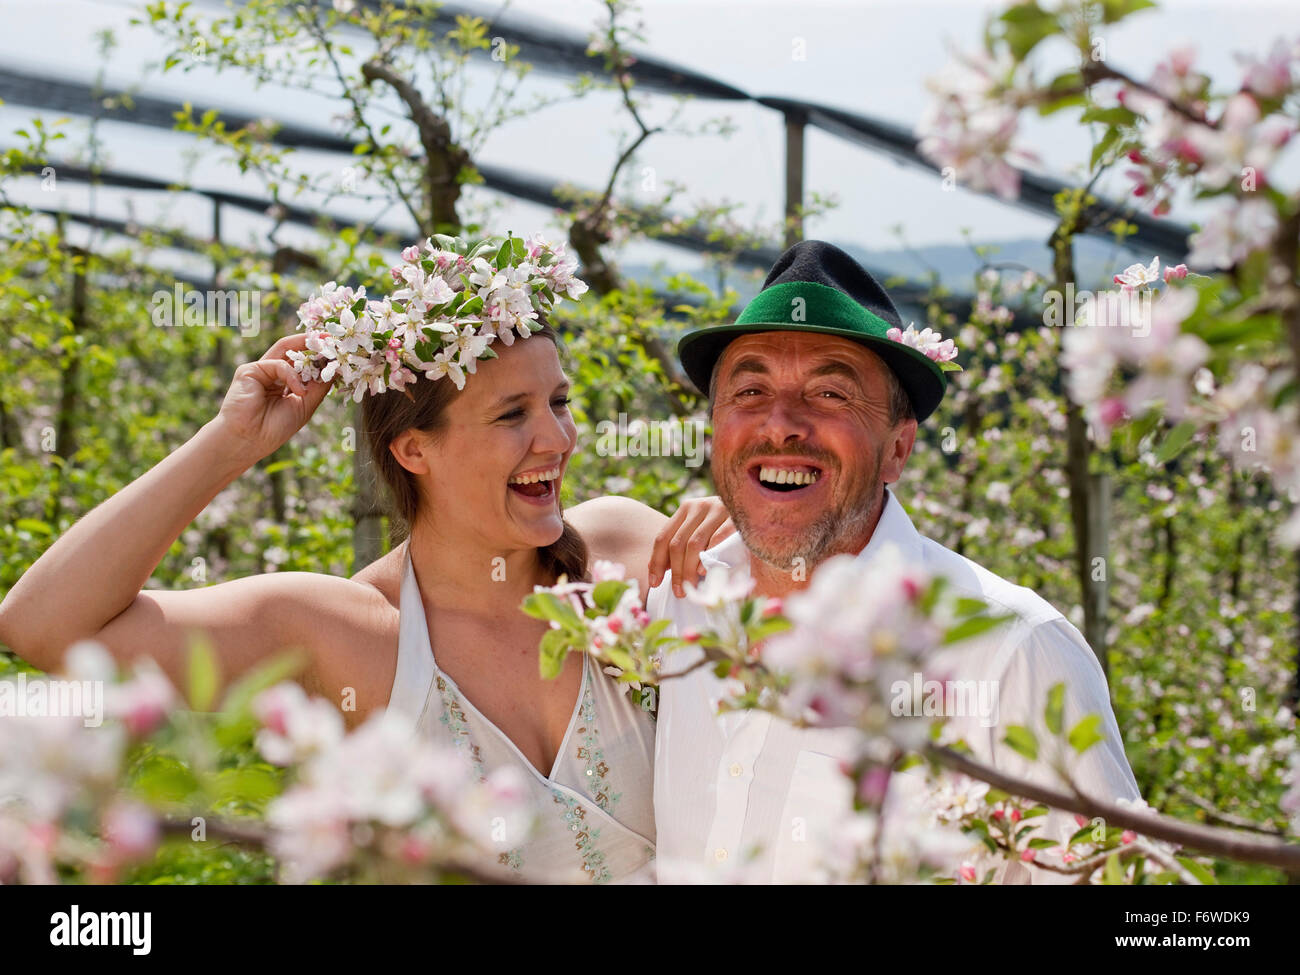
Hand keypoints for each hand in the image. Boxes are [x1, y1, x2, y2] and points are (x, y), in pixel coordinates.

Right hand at [212, 334, 332, 462]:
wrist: (249, 440)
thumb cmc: (274, 428)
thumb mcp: (305, 406)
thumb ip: (318, 387)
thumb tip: (335, 369)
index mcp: (284, 383)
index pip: (303, 363)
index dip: (319, 356)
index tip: (338, 350)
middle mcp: (272, 374)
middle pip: (294, 350)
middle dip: (313, 342)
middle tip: (333, 338)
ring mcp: (260, 371)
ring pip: (286, 350)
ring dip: (307, 350)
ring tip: (327, 352)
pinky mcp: (250, 370)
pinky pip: (278, 365)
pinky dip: (292, 376)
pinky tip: (299, 392)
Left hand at [648, 495, 737, 597]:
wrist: (758, 505)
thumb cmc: (723, 524)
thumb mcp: (699, 528)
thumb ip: (680, 543)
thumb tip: (654, 569)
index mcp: (686, 509)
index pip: (663, 537)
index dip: (656, 562)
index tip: (655, 583)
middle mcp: (699, 506)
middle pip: (678, 543)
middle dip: (675, 571)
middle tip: (678, 592)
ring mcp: (718, 510)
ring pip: (694, 544)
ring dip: (689, 570)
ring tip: (689, 587)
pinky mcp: (736, 518)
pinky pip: (718, 539)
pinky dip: (709, 557)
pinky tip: (704, 572)